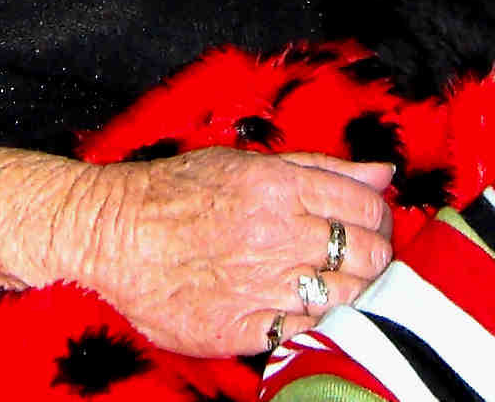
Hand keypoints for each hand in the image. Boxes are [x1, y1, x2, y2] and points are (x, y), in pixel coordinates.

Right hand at [65, 149, 395, 357]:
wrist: (111, 234)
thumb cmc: (175, 193)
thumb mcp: (247, 163)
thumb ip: (321, 168)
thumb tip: (383, 174)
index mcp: (280, 187)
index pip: (367, 208)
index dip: (380, 220)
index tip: (371, 228)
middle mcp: (277, 235)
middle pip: (367, 255)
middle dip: (375, 259)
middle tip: (361, 261)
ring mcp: (260, 285)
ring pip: (346, 297)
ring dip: (353, 294)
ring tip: (335, 287)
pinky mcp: (240, 328)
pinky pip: (305, 332)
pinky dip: (316, 324)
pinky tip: (305, 312)